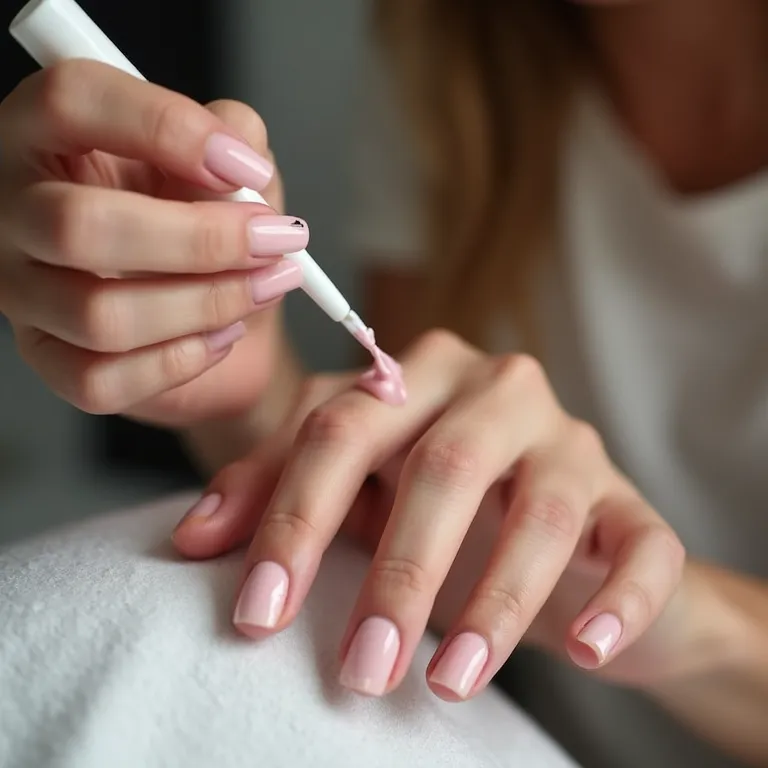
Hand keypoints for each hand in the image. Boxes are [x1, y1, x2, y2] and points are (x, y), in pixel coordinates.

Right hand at [0, 59, 305, 426]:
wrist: (223, 311)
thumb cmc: (216, 228)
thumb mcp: (232, 166)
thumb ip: (235, 136)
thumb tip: (238, 151)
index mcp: (49, 133)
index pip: (72, 99)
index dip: (166, 127)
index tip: (246, 168)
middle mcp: (18, 209)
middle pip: (80, 224)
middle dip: (202, 240)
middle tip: (272, 241)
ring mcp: (24, 292)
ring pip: (99, 315)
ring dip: (206, 304)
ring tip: (263, 287)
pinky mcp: (49, 359)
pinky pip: (103, 379)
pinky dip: (182, 361)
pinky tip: (221, 336)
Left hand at [173, 330, 685, 698]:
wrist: (553, 542)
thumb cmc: (438, 513)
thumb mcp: (353, 492)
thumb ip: (276, 491)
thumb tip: (191, 539)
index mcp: (418, 377)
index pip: (342, 428)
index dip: (294, 518)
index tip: (258, 616)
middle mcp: (500, 390)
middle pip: (445, 464)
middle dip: (399, 573)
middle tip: (361, 671)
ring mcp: (574, 443)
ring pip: (542, 509)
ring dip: (496, 600)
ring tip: (450, 681)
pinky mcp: (633, 504)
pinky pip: (641, 544)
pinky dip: (618, 599)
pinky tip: (585, 650)